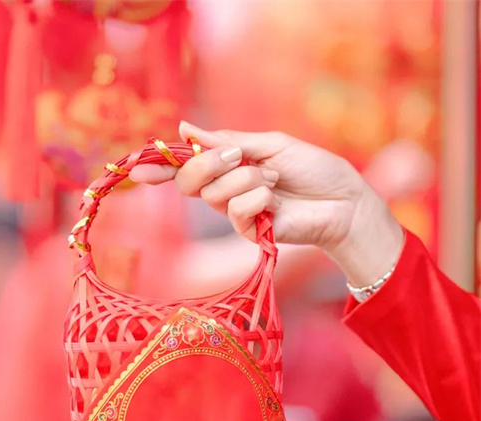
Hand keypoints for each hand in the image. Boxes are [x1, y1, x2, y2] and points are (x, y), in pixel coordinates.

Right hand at [130, 121, 404, 285]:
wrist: (344, 199)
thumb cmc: (313, 168)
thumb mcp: (270, 144)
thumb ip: (227, 141)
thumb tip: (186, 128)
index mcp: (229, 165)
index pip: (186, 166)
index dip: (161, 166)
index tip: (137, 168)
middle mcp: (226, 188)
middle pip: (190, 180)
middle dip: (207, 165)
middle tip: (237, 156)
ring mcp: (236, 211)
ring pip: (213, 194)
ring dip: (245, 178)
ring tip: (273, 177)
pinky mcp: (249, 231)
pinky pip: (235, 210)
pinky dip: (256, 197)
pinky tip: (274, 197)